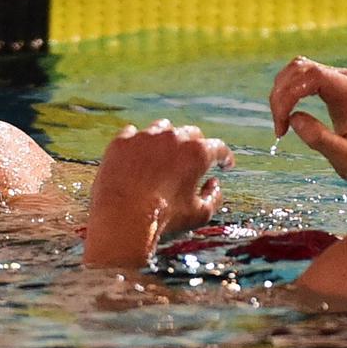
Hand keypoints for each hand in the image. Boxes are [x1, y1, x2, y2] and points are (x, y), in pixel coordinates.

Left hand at [84, 120, 233, 266]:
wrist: (122, 218)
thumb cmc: (165, 219)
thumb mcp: (199, 214)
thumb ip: (214, 197)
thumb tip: (213, 184)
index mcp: (197, 153)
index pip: (218, 148)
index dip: (224, 157)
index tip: (224, 164)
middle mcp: (173, 137)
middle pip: (191, 133)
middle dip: (196, 145)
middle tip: (194, 159)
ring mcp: (145, 136)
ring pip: (162, 128)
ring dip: (167, 138)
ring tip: (165, 151)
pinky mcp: (122, 142)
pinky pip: (133, 134)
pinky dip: (138, 143)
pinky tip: (138, 153)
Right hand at [269, 58, 346, 187]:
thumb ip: (322, 140)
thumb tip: (294, 118)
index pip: (313, 76)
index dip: (289, 94)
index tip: (282, 123)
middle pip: (302, 68)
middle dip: (281, 95)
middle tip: (279, 126)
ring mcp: (342, 77)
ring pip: (298, 70)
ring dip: (282, 93)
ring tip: (282, 123)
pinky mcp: (334, 82)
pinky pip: (303, 77)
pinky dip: (288, 93)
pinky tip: (288, 115)